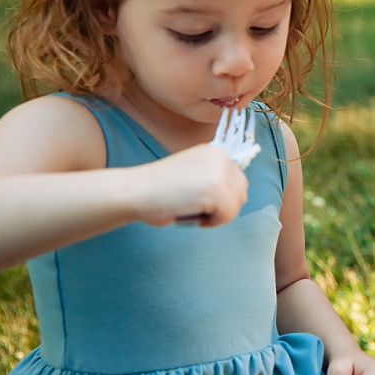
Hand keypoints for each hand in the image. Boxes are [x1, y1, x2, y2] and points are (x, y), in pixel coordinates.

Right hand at [129, 144, 247, 226]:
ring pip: (235, 206)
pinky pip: (227, 215)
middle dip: (222, 207)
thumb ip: (213, 179)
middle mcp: (221, 157)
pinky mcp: (215, 189)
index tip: (196, 200)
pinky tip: (190, 214)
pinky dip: (211, 222)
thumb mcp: (193, 175)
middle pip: (241, 193)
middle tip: (194, 208)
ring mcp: (219, 172)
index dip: (221, 199)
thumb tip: (236, 198)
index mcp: (215, 152)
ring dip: (215, 215)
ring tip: (190, 209)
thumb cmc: (158, 189)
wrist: (134, 191)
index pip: (237, 182)